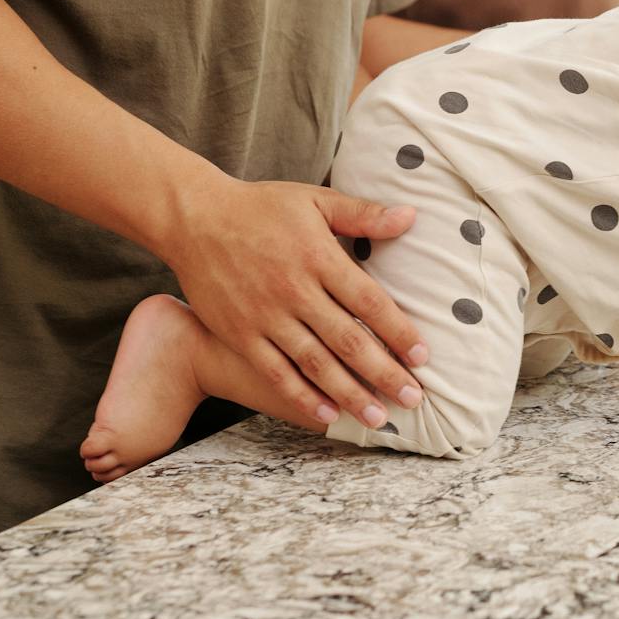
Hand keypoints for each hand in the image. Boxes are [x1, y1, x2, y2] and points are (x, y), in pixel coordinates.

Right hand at [161, 176, 427, 428]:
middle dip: (384, 373)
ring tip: (376, 418)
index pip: (369, 302)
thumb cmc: (261, 207)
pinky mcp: (240, 334)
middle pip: (348, 340)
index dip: (398, 331)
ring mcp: (266, 316)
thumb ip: (363, 214)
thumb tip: (411, 216)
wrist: (195, 219)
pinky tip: (325, 415)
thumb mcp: (315, 200)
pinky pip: (275, 372)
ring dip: (349, 394)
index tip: (423, 357)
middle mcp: (295, 291)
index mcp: (319, 257)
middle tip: (413, 399)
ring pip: (315, 364)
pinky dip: (301, 396)